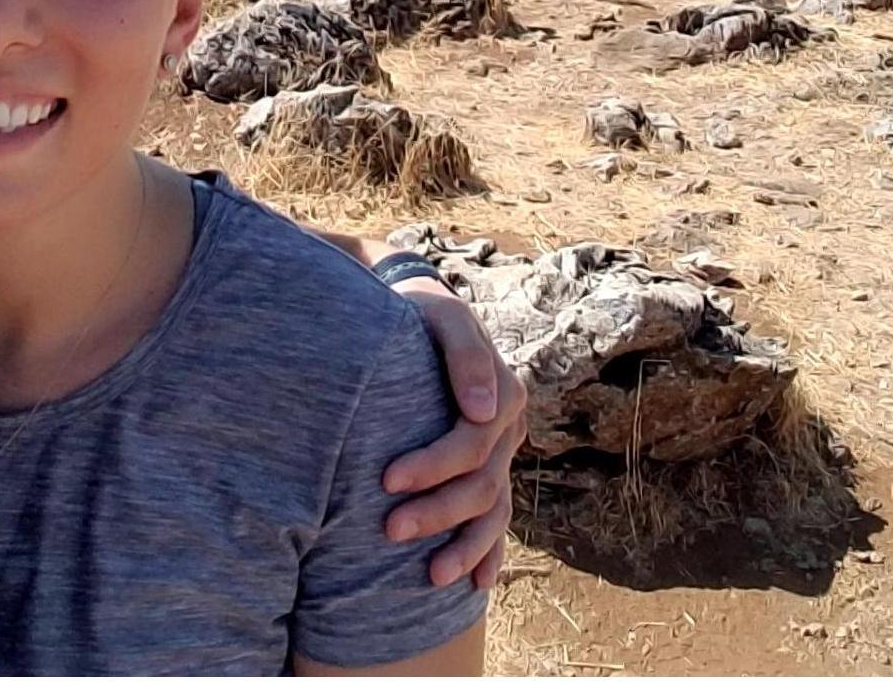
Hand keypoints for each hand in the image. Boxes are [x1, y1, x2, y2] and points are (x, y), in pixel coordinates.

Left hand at [381, 277, 526, 588]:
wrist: (419, 309)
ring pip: (494, 511)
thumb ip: (465, 354)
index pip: (472, 445)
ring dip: (465, 546)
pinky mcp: (485, 468)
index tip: (385, 480)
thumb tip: (484, 411)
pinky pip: (495, 516)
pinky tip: (475, 582)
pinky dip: (487, 551)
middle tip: (389, 529)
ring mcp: (500, 454)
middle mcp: (506, 430)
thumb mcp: (443, 315)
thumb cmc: (423, 310)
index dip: (432, 466)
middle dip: (437, 511)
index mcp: (504, 394)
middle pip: (481, 485)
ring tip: (430, 576)